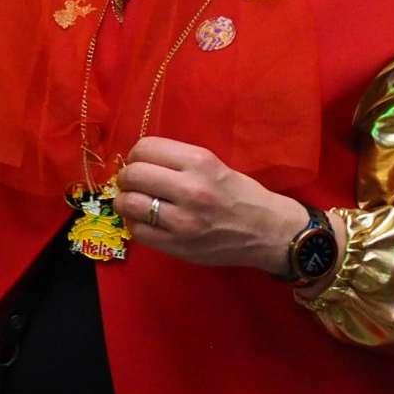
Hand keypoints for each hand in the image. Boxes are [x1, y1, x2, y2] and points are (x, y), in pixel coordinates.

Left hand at [114, 136, 315, 274]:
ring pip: (129, 204)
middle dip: (127, 177)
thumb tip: (138, 162)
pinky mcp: (177, 245)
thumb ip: (178, 162)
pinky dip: (135, 224)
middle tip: (134, 183)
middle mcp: (189, 189)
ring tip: (136, 203)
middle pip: (133, 175)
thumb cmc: (241, 195)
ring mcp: (182, 220)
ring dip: (126, 201)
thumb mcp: (214, 165)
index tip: (141, 162)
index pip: (145, 148)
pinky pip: (137, 231)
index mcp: (200, 162)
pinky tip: (146, 221)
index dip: (137, 155)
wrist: (267, 231)